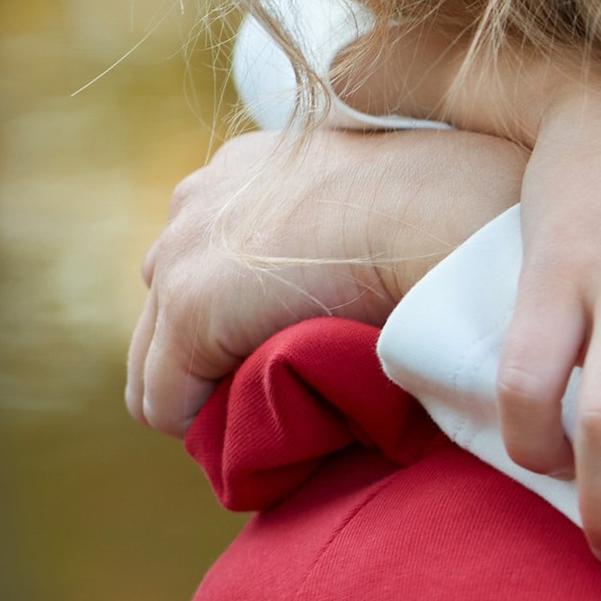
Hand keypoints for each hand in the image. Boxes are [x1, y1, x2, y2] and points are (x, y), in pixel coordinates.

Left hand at [128, 125, 524, 434]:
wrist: (440, 209)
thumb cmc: (446, 206)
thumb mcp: (380, 208)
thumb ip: (345, 235)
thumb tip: (362, 280)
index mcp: (248, 170)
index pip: (209, 261)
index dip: (246, 319)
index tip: (296, 348)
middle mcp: (199, 200)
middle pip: (165, 312)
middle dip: (213, 359)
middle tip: (282, 394)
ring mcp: (183, 252)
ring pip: (155, 364)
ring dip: (208, 394)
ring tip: (273, 417)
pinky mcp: (189, 309)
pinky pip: (166, 406)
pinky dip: (210, 428)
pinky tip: (269, 431)